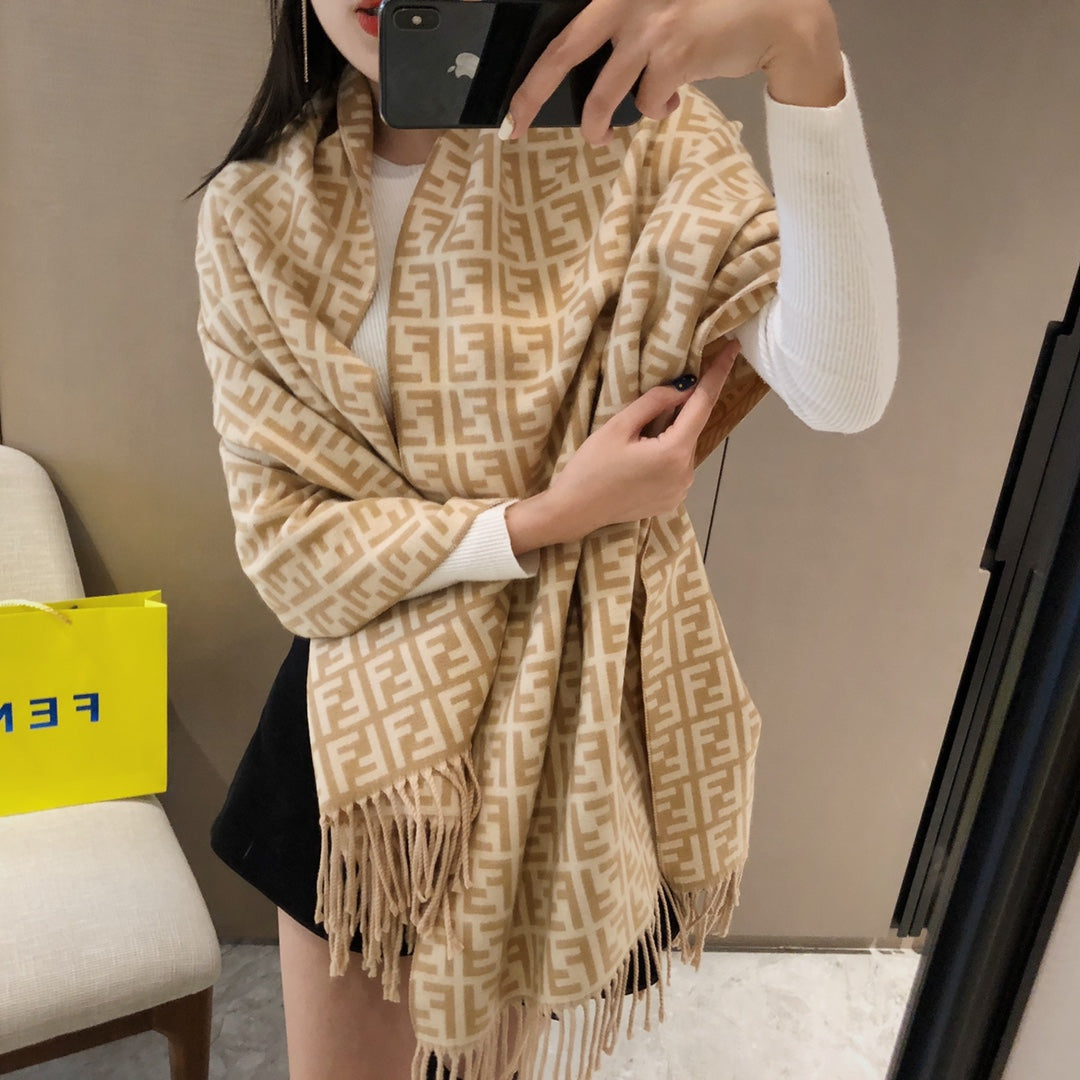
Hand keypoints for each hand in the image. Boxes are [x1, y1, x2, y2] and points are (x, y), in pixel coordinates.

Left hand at [501, 0, 843, 145]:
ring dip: (598, 124)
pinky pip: (647, 103)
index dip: (533, 64)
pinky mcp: (674, 55)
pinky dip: (656, 109)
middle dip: (531, 96)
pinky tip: (674, 98)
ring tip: (599, 137)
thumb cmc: (716, 10)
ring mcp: (650, 26)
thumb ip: (626, 30)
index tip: (511, 94)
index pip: (565, 28)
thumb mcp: (663, 6)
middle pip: (563, 52)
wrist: (776, 16)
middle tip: (514, 126)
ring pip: (604, 94)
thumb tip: (596, 79)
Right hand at [505, 339, 741, 552]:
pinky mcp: (673, 501)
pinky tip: (639, 463)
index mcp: (674, 451)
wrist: (574, 511)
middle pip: (691, 428)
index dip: (718, 373)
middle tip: (647, 412)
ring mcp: (682, 490)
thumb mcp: (618, 427)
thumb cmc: (591, 467)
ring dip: (670, 437)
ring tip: (634, 445)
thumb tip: (684, 387)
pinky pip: (677, 468)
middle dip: (679, 412)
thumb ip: (654, 402)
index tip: (733, 348)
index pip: (703, 403)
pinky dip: (666, 457)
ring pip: (684, 448)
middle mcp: (686, 473)